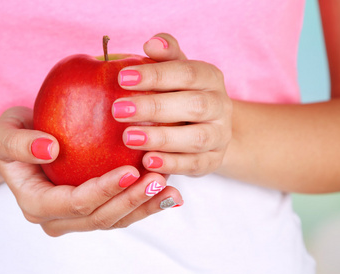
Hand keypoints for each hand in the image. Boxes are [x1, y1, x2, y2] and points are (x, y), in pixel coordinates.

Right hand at [0, 106, 182, 236]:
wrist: (22, 144)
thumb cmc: (13, 136)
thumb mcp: (4, 132)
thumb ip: (18, 142)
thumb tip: (49, 149)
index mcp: (35, 204)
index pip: (75, 203)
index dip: (104, 190)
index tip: (131, 170)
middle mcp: (56, 218)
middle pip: (100, 217)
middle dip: (132, 200)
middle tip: (159, 179)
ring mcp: (76, 218)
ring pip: (115, 220)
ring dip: (144, 206)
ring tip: (170, 189)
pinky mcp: (93, 210)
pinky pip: (121, 211)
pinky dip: (145, 204)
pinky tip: (169, 193)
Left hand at [113, 33, 231, 175]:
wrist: (210, 127)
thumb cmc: (182, 94)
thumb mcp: (176, 72)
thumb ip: (166, 57)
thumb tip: (151, 43)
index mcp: (210, 78)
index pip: (187, 73)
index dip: (156, 75)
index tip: (122, 78)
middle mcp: (221, 106)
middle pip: (194, 105)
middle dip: (154, 107)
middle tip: (118, 110)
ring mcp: (220, 136)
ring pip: (196, 138)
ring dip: (161, 138)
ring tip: (128, 138)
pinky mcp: (213, 161)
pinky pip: (194, 164)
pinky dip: (171, 164)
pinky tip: (146, 162)